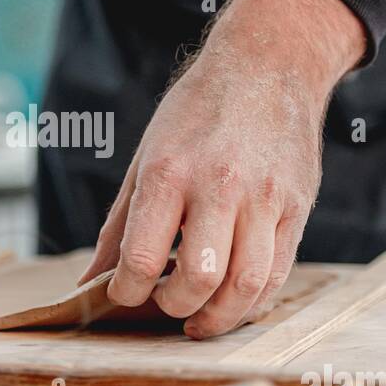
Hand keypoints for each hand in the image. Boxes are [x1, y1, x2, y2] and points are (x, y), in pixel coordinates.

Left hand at [78, 0, 365, 337]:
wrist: (269, 64)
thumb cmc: (198, 112)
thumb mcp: (145, 157)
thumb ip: (118, 226)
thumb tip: (88, 284)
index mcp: (170, 172)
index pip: (143, 259)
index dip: (127, 293)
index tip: (126, 294)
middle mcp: (219, 186)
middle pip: (198, 280)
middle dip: (175, 309)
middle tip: (166, 307)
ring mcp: (265, 198)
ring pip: (246, 286)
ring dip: (218, 318)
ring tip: (199, 321)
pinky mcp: (297, 206)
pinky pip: (277, 273)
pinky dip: (252, 302)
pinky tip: (232, 302)